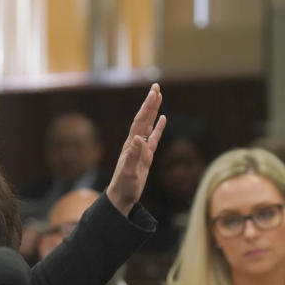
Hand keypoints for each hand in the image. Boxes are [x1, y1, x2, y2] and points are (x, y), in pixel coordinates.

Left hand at [106, 83, 165, 215]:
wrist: (121, 197)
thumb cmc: (124, 186)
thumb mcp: (129, 172)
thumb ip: (134, 155)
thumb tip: (138, 138)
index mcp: (131, 145)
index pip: (140, 121)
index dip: (147, 107)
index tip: (154, 93)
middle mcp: (135, 143)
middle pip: (144, 119)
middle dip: (150, 103)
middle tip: (156, 86)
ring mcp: (141, 149)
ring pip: (149, 125)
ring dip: (154, 111)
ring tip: (159, 96)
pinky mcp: (146, 156)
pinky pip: (154, 138)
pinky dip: (158, 127)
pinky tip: (163, 118)